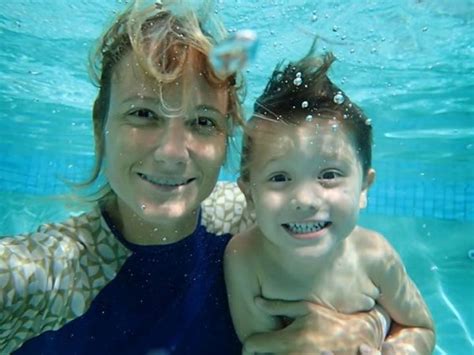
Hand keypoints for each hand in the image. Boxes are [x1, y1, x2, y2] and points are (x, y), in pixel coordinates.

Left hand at [243, 297, 383, 354]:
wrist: (360, 340)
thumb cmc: (331, 321)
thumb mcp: (306, 308)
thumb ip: (279, 306)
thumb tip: (256, 301)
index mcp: (289, 339)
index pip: (252, 345)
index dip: (249, 345)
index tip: (253, 345)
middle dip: (261, 354)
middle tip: (266, 349)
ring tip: (280, 350)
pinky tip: (293, 353)